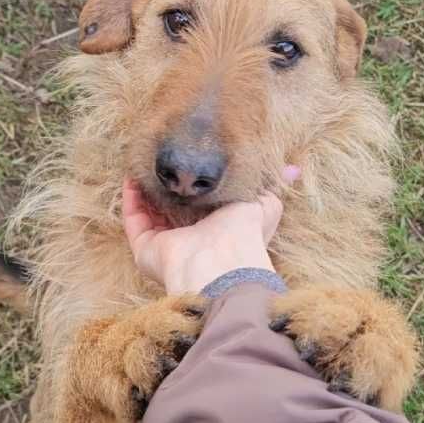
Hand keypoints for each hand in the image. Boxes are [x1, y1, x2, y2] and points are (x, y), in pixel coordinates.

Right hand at [122, 167, 298, 294]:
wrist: (221, 262)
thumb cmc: (244, 233)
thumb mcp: (263, 201)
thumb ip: (271, 184)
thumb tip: (293, 170)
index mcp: (217, 230)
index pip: (203, 205)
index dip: (196, 185)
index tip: (190, 162)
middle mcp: (191, 239)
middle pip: (173, 208)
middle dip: (167, 185)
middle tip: (163, 160)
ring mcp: (166, 246)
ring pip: (149, 213)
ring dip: (145, 188)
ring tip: (143, 163)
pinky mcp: (146, 249)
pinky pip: (134, 220)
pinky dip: (131, 199)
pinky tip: (132, 177)